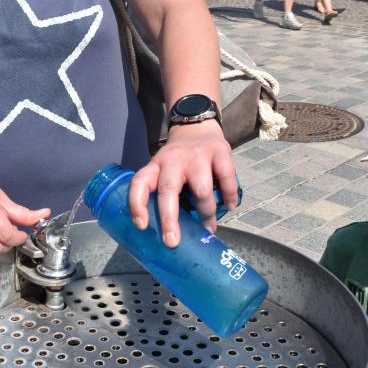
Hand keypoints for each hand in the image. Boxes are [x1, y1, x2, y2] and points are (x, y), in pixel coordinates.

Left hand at [128, 119, 236, 246]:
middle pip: (168, 189)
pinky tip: (229, 206)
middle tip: (173, 241)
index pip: (139, 182)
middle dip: (169, 218)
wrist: (196, 126)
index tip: (141, 225)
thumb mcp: (163, 169)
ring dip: (206, 213)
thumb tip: (169, 231)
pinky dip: (229, 196)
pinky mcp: (220, 152)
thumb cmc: (178, 160)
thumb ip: (164, 193)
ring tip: (208, 228)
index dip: (137, 203)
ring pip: (202, 190)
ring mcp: (197, 155)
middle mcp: (173, 159)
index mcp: (155, 165)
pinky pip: (227, 179)